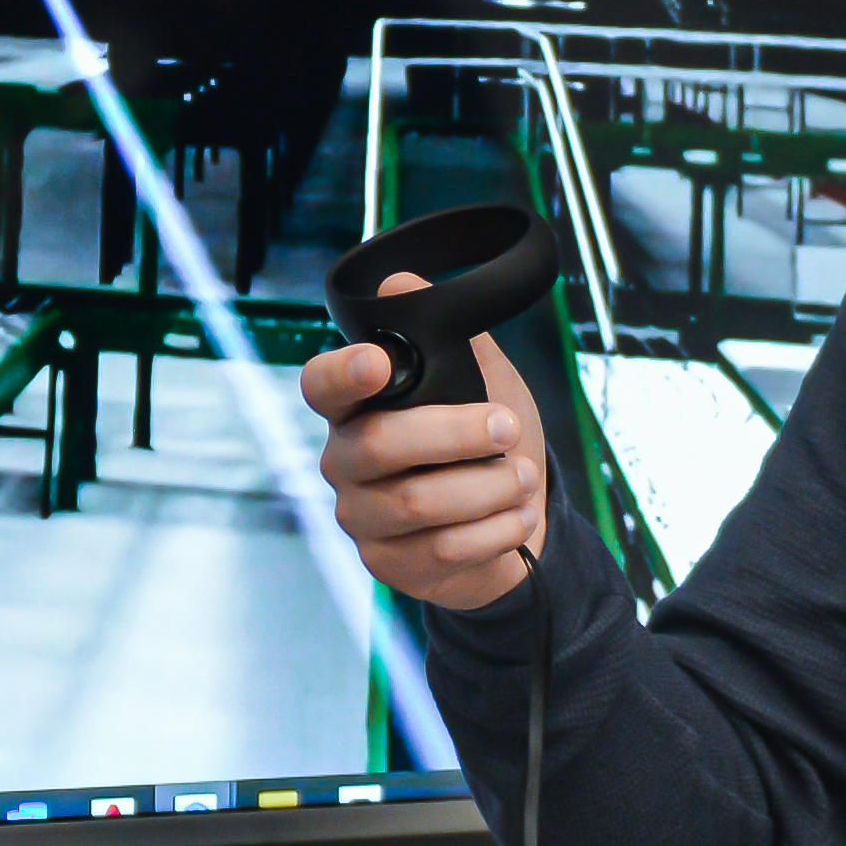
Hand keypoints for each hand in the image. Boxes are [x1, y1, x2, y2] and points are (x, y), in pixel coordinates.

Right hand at [304, 317, 552, 612]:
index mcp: (355, 407)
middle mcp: (345, 460)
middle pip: (381, 446)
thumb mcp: (481, 378)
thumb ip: (446, 334)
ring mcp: (362, 517)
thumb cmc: (485, 443)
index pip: (321, 385)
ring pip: (416, 503)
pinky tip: (517, 516)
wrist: (512, 519)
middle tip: (508, 427)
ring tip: (525, 478)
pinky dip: (495, 530)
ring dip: (486, 487)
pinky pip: (442, 549)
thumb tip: (400, 280)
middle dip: (455, 434)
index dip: (343, 374)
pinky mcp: (388, 565)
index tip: (380, 363)